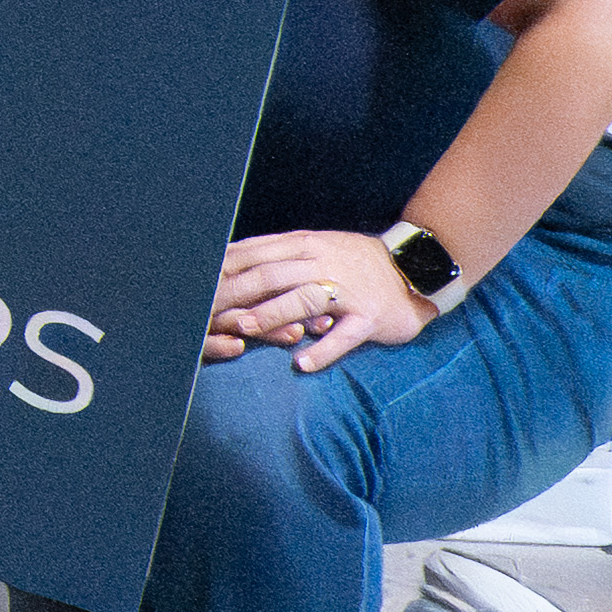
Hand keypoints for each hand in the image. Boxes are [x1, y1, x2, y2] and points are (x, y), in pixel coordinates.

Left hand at [206, 228, 422, 372]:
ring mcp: (348, 291)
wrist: (416, 268)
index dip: (224, 269)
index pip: (256, 255)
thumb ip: (278, 254)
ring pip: (305, 300)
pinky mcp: (370, 316)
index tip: (194, 283)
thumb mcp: (315, 247)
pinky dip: (324, 349)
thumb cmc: (355, 262)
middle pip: (271, 276)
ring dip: (273, 314)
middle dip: (235, 292)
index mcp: (305, 246)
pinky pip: (346, 334)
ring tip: (246, 328)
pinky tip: (303, 364)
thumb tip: (228, 258)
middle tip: (205, 310)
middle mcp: (323, 264)